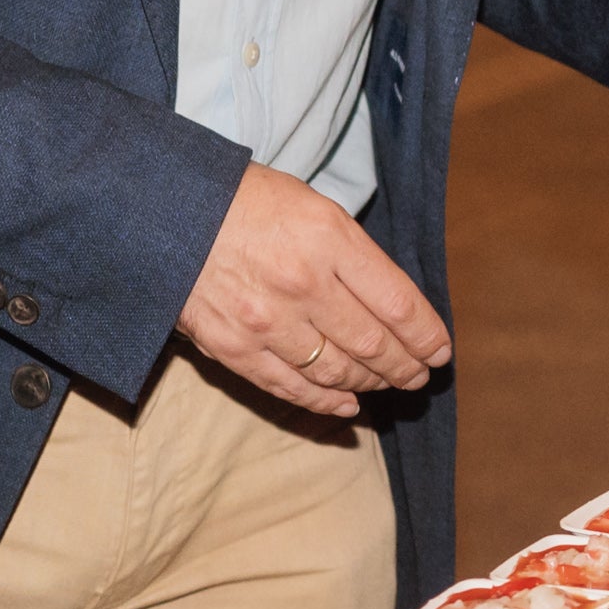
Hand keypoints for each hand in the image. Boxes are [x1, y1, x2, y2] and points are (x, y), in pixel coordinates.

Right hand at [179, 164, 452, 420]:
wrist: (168, 214)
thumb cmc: (246, 202)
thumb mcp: (313, 206)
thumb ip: (352, 254)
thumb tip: (392, 304)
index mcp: (329, 239)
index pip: (397, 303)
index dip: (426, 335)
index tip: (440, 350)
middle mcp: (303, 284)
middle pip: (373, 343)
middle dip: (405, 366)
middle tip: (420, 375)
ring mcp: (266, 321)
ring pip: (337, 370)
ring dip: (371, 383)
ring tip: (387, 384)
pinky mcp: (234, 349)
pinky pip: (291, 387)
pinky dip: (326, 402)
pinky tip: (348, 406)